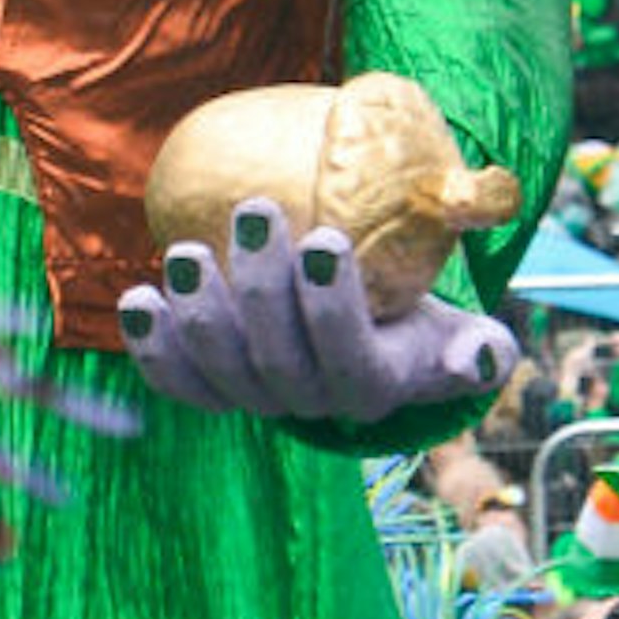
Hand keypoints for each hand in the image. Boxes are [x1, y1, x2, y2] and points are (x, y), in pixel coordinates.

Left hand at [116, 199, 511, 425]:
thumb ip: (480, 347)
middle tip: (254, 215)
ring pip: (221, 370)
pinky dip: (152, 346)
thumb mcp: (459, 330)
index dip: (332, 307)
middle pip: (276, 359)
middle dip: (261, 288)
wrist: (363, 344)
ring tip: (185, 254)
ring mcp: (255, 399)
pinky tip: (136, 299)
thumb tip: (481, 359)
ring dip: (199, 313)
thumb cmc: (412, 321)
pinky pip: (178, 380)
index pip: (350, 360)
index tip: (324, 239)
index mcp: (374, 388)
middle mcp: (309, 404)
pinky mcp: (211, 388)